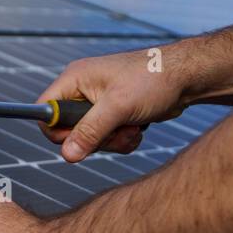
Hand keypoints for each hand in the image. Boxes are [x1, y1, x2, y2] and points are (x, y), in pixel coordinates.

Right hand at [38, 46, 188, 162]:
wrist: (186, 78)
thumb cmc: (153, 80)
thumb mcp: (118, 107)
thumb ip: (90, 131)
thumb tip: (67, 154)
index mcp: (75, 79)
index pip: (46, 110)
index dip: (57, 130)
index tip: (80, 138)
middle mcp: (82, 91)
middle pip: (68, 131)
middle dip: (94, 139)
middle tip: (116, 131)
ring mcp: (98, 103)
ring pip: (89, 138)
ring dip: (112, 141)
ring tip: (132, 129)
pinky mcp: (113, 115)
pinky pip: (105, 138)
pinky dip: (121, 140)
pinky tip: (137, 129)